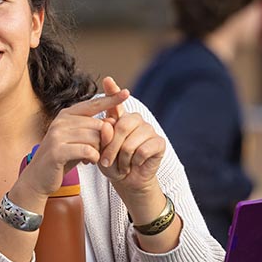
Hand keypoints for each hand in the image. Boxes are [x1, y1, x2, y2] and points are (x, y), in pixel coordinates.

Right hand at [18, 89, 126, 197]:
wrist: (39, 177)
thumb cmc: (63, 157)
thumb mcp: (79, 140)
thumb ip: (94, 130)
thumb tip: (113, 121)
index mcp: (66, 114)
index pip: (93, 104)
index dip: (110, 99)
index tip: (127, 92)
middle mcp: (60, 121)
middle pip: (98, 125)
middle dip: (104, 140)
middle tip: (100, 152)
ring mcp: (57, 135)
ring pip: (94, 138)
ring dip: (99, 151)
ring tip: (92, 158)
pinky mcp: (57, 151)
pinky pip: (87, 150)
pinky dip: (93, 158)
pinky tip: (89, 162)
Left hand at [96, 77, 166, 209]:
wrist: (127, 181)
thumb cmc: (113, 164)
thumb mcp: (101, 152)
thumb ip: (103, 138)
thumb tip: (108, 124)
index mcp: (119, 120)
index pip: (116, 102)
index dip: (112, 90)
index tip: (107, 80)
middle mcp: (135, 120)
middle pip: (121, 126)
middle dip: (111, 147)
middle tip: (105, 161)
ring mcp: (148, 129)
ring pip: (131, 141)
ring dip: (122, 158)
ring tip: (121, 166)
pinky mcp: (159, 142)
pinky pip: (143, 150)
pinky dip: (135, 162)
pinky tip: (135, 164)